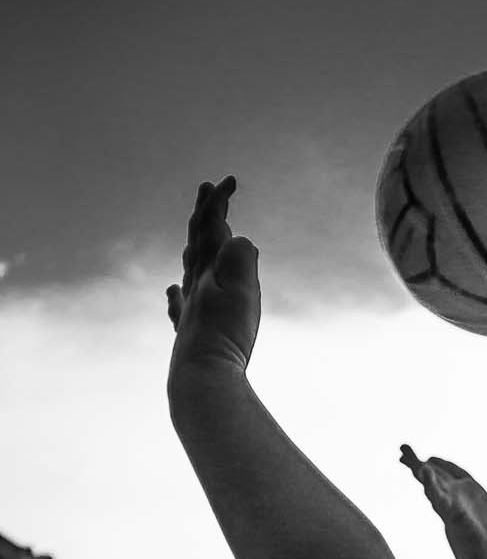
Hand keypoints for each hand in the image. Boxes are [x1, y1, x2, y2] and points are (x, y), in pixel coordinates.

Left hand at [166, 177, 260, 376]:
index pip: (210, 227)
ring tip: (196, 231)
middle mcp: (194, 284)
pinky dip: (176, 292)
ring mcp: (190, 308)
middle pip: (196, 240)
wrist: (202, 378)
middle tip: (208, 189)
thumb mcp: (242, 292)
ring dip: (194, 243)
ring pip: (188, 267)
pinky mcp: (189, 332)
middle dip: (204, 213)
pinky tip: (172, 290)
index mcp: (207, 270)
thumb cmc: (225, 336)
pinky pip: (179, 304)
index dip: (218, 201)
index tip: (230, 180)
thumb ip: (240, 259)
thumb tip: (240, 240)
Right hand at [399, 447, 486, 558]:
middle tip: (403, 449)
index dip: (442, 464)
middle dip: (418, 463)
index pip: (453, 474)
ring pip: (431, 484)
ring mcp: (453, 507)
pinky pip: (439, 498)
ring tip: (406, 456)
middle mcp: (458, 499)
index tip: (429, 456)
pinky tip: (423, 472)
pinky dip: (431, 485)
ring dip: (419, 470)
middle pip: (435, 476)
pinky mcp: (452, 515)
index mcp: (472, 495)